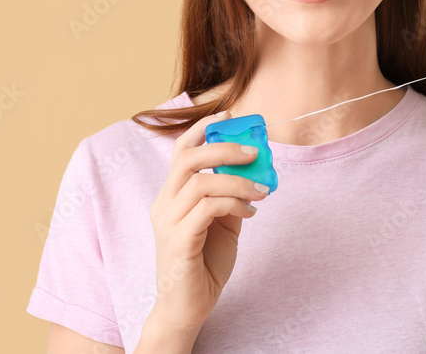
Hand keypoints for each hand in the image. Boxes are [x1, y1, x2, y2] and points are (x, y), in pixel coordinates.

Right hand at [146, 111, 270, 334]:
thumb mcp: (223, 222)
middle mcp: (164, 204)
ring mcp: (168, 223)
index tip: (230, 117)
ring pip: (200, 182)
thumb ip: (231, 195)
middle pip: (187, 157)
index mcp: (171, 195)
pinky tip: (250, 214)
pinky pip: (207, 209)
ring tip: (262, 190)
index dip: (203, 128)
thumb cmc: (203, 264)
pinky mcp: (179, 242)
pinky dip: (234, 204)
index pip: (180, 150)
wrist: (186, 308)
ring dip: (238, 181)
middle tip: (255, 151)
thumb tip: (255, 169)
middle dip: (224, 148)